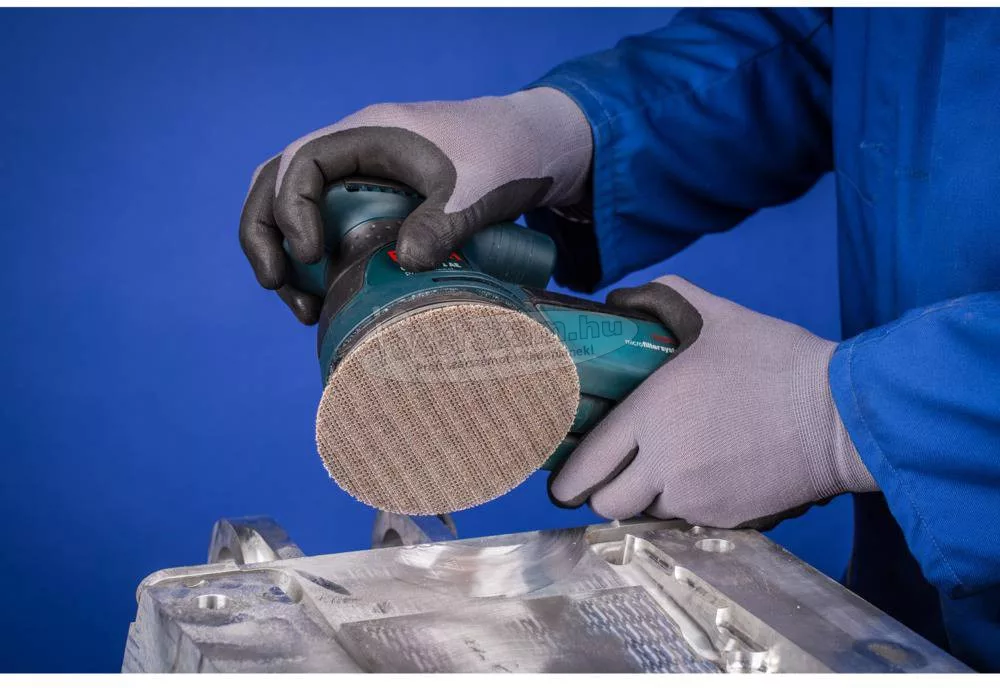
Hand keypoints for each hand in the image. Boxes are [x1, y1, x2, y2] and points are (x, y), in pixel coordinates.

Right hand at [239, 88, 591, 323]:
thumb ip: (442, 222)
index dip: (293, 208)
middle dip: (265, 234)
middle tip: (277, 286)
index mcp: (370, 133)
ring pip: (295, 205)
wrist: (529, 147)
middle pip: (277, 182)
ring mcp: (359, 175)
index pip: (302, 162)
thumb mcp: (477, 188)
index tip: (313, 255)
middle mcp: (353, 150)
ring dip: (285, 253)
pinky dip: (314, 260)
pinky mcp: (372, 201)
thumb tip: (403, 263)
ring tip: (302, 309)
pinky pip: (325, 224)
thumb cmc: (503, 156)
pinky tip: (327, 298)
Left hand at [550, 276, 877, 529]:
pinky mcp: (727, 519)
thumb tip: (621, 300)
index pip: (587, 464)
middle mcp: (665, 465)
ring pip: (644, 513)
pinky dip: (682, 505)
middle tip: (608, 474)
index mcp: (652, 415)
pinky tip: (700, 476)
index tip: (562, 478)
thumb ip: (663, 299)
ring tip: (659, 469)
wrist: (844, 415)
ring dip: (643, 498)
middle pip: (605, 503)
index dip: (567, 476)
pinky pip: (685, 520)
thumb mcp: (717, 317)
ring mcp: (696, 498)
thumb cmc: (779, 363)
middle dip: (599, 492)